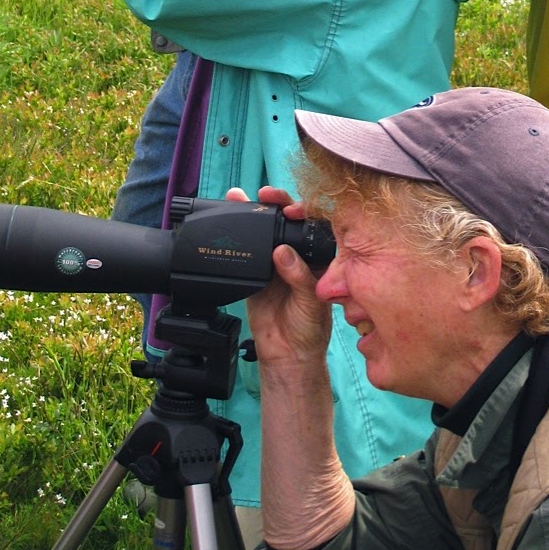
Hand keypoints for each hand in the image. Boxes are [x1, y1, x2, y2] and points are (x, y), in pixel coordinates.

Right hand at [224, 187, 332, 366]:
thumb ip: (299, 277)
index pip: (313, 224)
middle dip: (277, 203)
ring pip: (266, 231)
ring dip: (253, 212)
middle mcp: (297, 254)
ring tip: (239, 197)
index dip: (304, 209)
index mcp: (319, 257)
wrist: (287, 354)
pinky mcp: (255, 272)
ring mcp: (275, 262)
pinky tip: (229, 217)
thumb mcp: (312, 301)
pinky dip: (239, 235)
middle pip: (287, 221)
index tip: (292, 207)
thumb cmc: (311, 328)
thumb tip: (282, 253)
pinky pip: (248, 251)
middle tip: (265, 195)